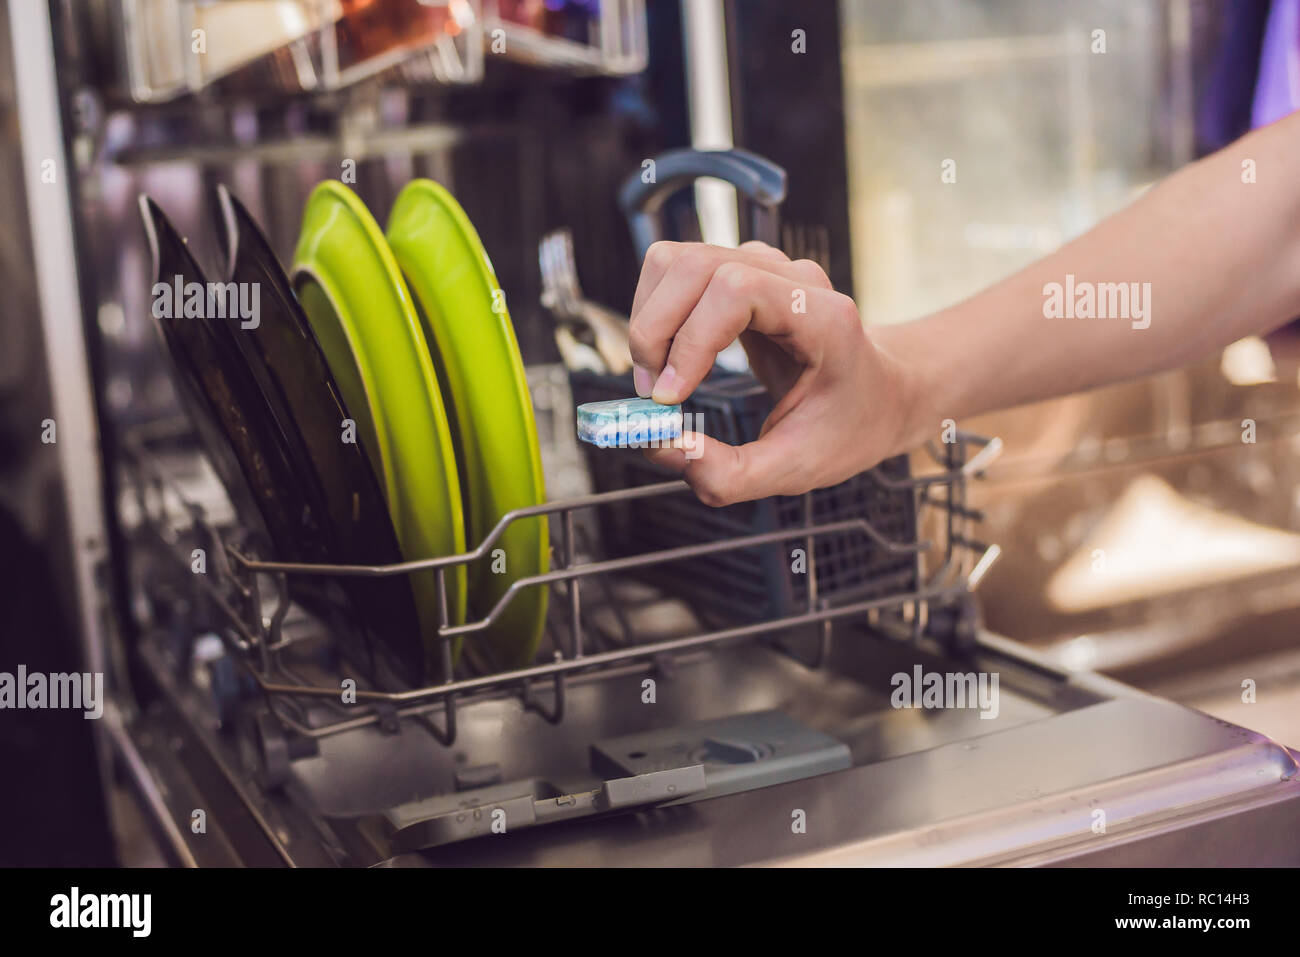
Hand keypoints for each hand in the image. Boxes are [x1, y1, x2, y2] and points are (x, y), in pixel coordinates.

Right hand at [627, 240, 923, 505]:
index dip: (691, 339)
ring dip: (649, 319)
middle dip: (656, 331)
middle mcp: (793, 279)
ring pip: (676, 262)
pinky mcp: (738, 274)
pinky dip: (655, 312)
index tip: (671, 397)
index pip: (738, 291)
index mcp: (824, 319)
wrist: (880, 394)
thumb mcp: (797, 468)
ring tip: (657, 377)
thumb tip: (662, 449)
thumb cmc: (848, 426)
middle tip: (654, 395)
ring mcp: (764, 268)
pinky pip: (676, 273)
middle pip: (695, 268)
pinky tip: (669, 358)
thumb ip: (729, 473)